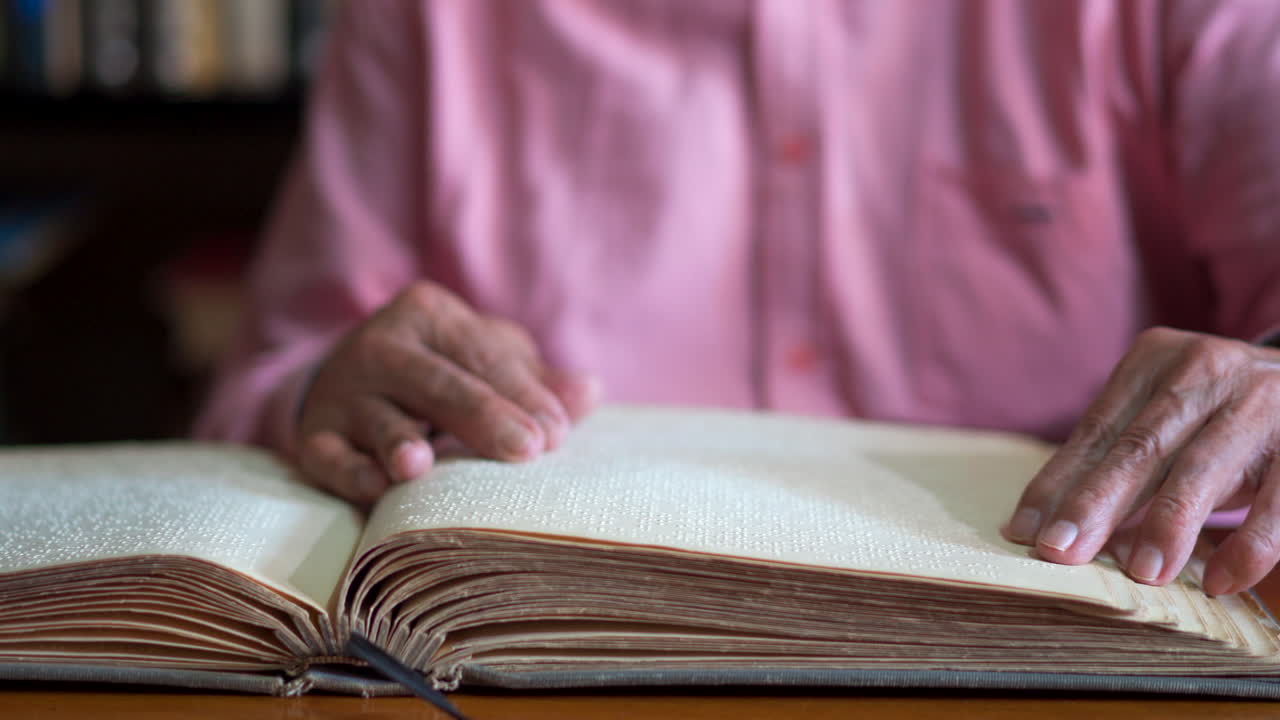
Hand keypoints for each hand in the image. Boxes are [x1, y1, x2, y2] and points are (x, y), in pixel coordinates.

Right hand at [296, 281, 598, 504]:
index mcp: (428, 315)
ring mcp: (344, 392)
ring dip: (398, 440)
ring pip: (379, 417)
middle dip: (483, 416)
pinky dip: (351, 473)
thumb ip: (536, 382)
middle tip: (527, 449)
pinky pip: (329, 456)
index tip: (556, 434)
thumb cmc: (442, 373)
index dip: (522, 394)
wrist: (347, 383)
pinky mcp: (315, 437)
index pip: (482, 355)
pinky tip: (378, 489)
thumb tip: (589, 392)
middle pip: (438, 383)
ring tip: (419, 465)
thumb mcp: (487, 362)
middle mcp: (381, 346)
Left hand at [1002, 326, 1279, 594]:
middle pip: (1139, 447)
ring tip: (1140, 572)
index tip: (1024, 532)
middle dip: (1095, 504)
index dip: (1057, 484)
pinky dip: (1247, 544)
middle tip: (1060, 551)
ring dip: (1167, 525)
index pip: (1096, 430)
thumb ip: (1120, 461)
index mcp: (1155, 360)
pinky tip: (1219, 581)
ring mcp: (1260, 403)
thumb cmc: (1219, 412)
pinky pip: (1277, 502)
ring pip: (1201, 469)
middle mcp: (1205, 372)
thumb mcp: (1167, 417)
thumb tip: (1059, 532)